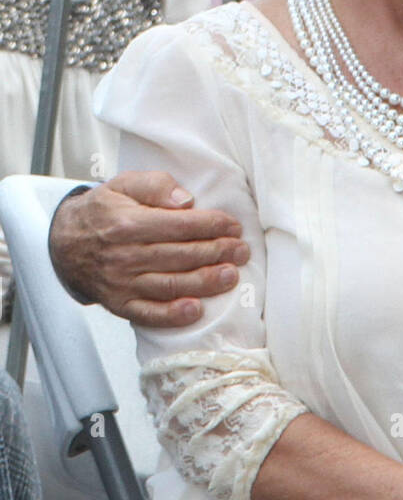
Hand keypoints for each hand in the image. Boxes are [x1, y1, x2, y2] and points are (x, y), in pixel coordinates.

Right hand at [48, 172, 249, 326]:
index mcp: (129, 223)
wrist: (64, 243)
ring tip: (232, 275)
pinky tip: (196, 310)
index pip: (179, 225)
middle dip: (217, 252)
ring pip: (170, 285)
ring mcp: (122, 283)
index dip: (211, 226)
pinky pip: (148, 313)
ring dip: (205, 282)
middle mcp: (125, 255)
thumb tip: (186, 201)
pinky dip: (172, 315)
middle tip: (242, 250)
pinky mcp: (120, 304)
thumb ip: (156, 186)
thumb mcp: (124, 184)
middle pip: (180, 256)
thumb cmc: (103, 211)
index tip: (233, 226)